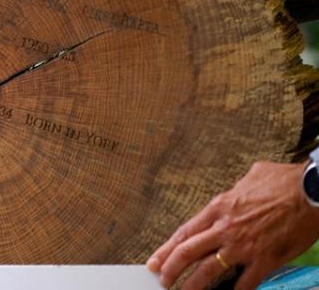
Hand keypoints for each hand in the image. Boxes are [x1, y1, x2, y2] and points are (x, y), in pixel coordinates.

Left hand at [147, 161, 318, 289]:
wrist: (310, 191)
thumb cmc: (283, 182)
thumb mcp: (249, 178)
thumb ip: (235, 192)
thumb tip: (235, 193)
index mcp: (219, 208)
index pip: (185, 233)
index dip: (166, 249)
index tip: (155, 261)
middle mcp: (225, 228)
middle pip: (188, 252)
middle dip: (171, 269)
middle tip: (161, 281)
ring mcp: (243, 246)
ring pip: (209, 270)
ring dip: (193, 285)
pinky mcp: (265, 259)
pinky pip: (245, 283)